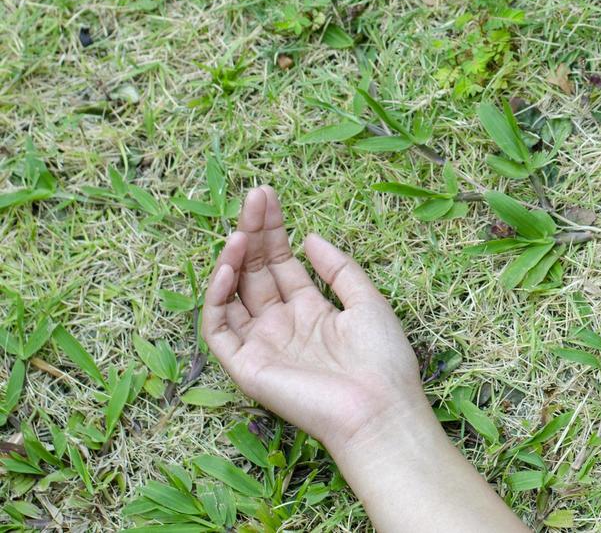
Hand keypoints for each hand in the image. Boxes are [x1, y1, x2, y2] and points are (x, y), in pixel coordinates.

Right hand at [202, 186, 428, 457]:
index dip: (274, 230)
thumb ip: (339, 268)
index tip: (268, 195)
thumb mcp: (367, 300)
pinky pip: (218, 329)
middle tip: (254, 196)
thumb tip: (309, 236)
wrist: (379, 407)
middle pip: (257, 272)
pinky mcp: (246, 366)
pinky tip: (229, 266)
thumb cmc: (382, 358)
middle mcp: (282, 325)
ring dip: (233, 260)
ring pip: (233, 295)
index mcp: (311, 311)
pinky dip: (216, 297)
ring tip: (241, 230)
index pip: (282, 264)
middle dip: (254, 233)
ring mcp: (262, 345)